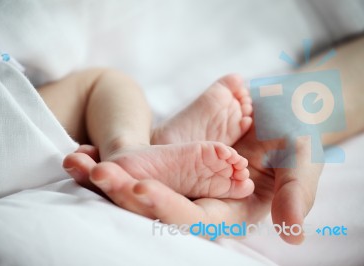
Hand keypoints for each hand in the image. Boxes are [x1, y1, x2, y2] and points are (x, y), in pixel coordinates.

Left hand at [65, 120, 322, 244]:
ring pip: (140, 183)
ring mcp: (180, 177)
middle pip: (156, 204)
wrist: (281, 109)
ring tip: (76, 162)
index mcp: (228, 208)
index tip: (140, 191)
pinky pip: (138, 160)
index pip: (192, 217)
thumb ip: (295, 193)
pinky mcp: (169, 158)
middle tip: (95, 176)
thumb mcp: (303, 161)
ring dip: (108, 176)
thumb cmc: (296, 136)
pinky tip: (83, 150)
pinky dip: (111, 157)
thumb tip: (294, 233)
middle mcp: (198, 197)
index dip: (167, 207)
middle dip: (124, 193)